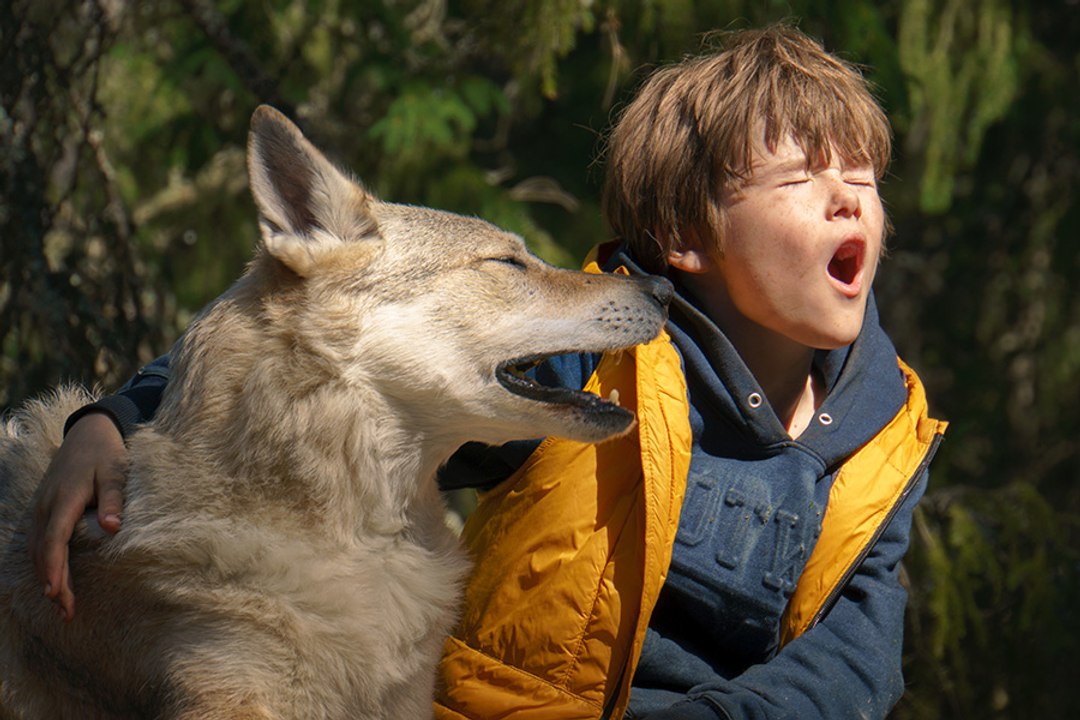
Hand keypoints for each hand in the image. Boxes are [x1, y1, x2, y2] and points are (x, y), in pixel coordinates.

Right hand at [28, 411, 127, 620]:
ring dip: (46, 577)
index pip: (54, 540)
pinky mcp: (44, 510)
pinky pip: (38, 542)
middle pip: (42, 552)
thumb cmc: (106, 453)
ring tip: (62, 605)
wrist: (88, 432)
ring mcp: (41, 508)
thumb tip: (113, 527)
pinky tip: (54, 580)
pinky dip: (44, 563)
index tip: (55, 593)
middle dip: (52, 583)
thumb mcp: (115, 472)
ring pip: (36, 550)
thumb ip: (113, 499)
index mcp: (63, 499)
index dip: (54, 568)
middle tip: (67, 612)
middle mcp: (46, 506)